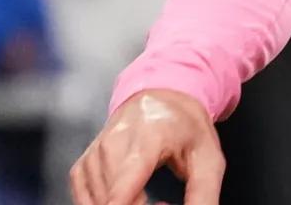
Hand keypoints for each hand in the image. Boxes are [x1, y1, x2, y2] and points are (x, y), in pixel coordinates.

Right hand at [72, 90, 223, 204]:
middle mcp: (112, 145)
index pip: (122, 192)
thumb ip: (202, 195)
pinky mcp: (82, 165)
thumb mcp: (208, 159)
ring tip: (147, 199)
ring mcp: (93, 156)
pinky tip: (125, 199)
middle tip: (161, 204)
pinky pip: (85, 200)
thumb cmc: (186, 128)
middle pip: (111, 201)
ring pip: (98, 203)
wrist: (163, 97)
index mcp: (146, 141)